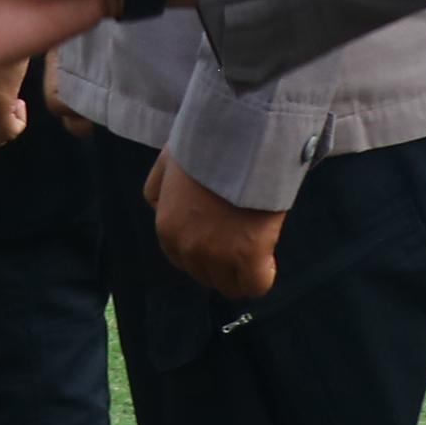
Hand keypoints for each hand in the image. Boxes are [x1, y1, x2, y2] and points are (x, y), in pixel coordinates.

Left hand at [148, 151, 283, 298]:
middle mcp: (188, 248)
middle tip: (240, 238)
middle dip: (223, 262)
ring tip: (256, 246)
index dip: (206, 251)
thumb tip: (160, 209)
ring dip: (242, 271)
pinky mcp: (249, 256)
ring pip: (230, 286)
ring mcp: (218, 255)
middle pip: (207, 277)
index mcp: (167, 229)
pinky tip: (268, 257)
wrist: (238, 138)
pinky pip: (256, 285)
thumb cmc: (205, 145)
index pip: (184, 262)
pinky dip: (263, 276)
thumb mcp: (166, 164)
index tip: (222, 236)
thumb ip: (157, 190)